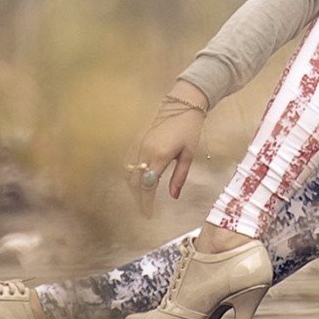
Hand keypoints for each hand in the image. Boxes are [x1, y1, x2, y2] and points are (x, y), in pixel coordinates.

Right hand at [126, 83, 208, 217]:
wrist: (181, 105)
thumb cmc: (189, 129)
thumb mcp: (188, 154)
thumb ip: (180, 176)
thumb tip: (174, 196)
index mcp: (160, 155)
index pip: (148, 185)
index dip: (147, 202)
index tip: (149, 214)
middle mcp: (145, 151)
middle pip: (135, 181)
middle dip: (138, 198)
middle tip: (144, 211)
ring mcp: (139, 145)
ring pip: (129, 172)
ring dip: (133, 188)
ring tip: (141, 200)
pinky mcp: (136, 140)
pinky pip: (128, 162)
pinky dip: (131, 175)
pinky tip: (136, 183)